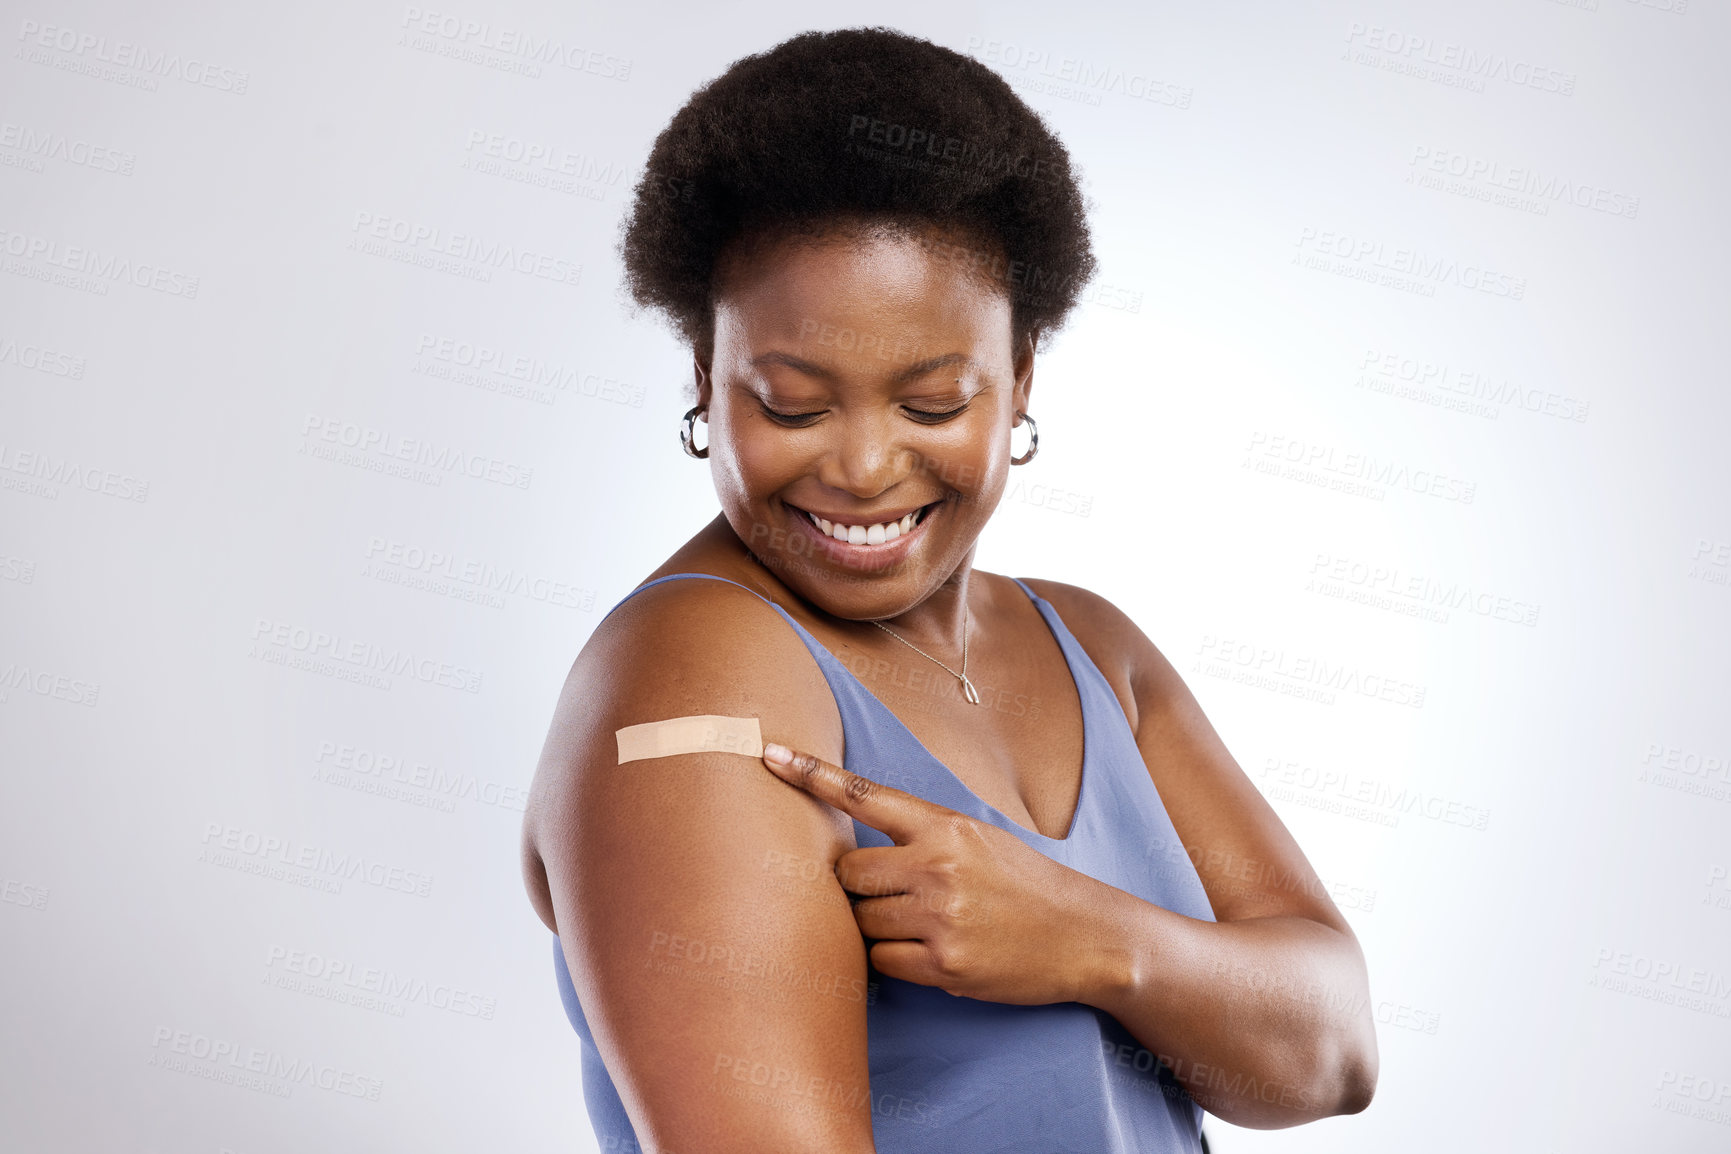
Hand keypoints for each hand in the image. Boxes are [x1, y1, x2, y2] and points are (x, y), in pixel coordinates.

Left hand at [760, 742, 1123, 1006]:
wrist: (1084, 936)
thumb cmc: (1024, 884)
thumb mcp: (978, 840)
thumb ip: (921, 836)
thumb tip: (854, 852)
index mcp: (944, 827)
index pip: (864, 795)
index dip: (811, 774)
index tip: (769, 754)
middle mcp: (937, 867)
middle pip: (847, 874)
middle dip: (856, 889)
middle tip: (891, 895)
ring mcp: (939, 917)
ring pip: (861, 922)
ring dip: (878, 927)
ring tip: (924, 924)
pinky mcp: (944, 966)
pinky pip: (881, 962)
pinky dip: (894, 960)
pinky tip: (930, 952)